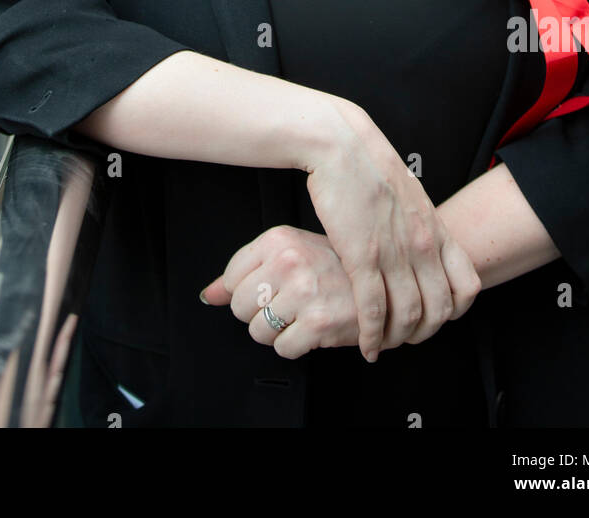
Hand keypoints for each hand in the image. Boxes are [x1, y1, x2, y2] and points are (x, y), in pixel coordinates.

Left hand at [201, 226, 361, 357]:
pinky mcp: (318, 322)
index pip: (231, 278)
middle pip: (240, 306)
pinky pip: (282, 348)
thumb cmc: (335, 268)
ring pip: (258, 330)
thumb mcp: (289, 254)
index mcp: (279, 239)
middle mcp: (289, 261)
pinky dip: (295, 346)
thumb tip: (208, 294)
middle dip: (259, 314)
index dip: (247, 292)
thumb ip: (246, 273)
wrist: (381, 285)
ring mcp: (304, 291)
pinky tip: (311, 328)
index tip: (269, 291)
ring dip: (277, 332)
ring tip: (300, 316)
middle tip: (287, 305)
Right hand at [300, 100, 481, 361]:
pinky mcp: (361, 256)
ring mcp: (394, 252)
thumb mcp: (408, 193)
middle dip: (425, 332)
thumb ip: (418, 221)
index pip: (468, 284)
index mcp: (435, 227)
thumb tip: (417, 238)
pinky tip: (366, 345)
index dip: (456, 309)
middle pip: (440, 309)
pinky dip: (371, 335)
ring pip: (409, 316)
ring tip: (385, 344)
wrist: (339, 143)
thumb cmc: (367, 164)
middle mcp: (422, 243)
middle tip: (408, 338)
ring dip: (398, 339)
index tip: (437, 316)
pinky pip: (372, 309)